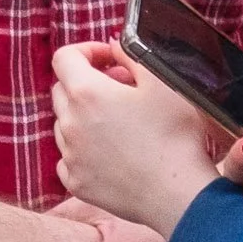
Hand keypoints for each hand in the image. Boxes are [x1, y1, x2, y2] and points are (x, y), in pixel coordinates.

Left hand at [50, 40, 224, 237]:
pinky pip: (68, 157)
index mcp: (87, 93)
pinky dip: (84, 148)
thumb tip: (113, 46)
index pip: (64, 57)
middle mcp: (69, 123)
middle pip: (62, 89)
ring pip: (64, 123)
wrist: (179, 195)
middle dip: (86, 81)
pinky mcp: (76, 183)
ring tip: (119, 122)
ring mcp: (70, 156)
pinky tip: (112, 152)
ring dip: (84, 115)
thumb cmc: (175, 137)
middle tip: (121, 88)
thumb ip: (131, 55)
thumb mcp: (162, 83)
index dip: (86, 50)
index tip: (109, 58)